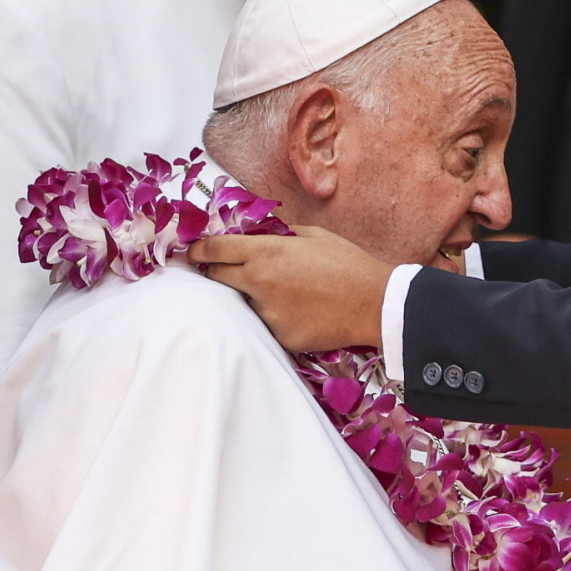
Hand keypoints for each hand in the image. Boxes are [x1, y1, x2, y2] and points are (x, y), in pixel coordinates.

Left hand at [189, 225, 392, 352]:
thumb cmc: (348, 264)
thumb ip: (278, 234)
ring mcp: (268, 313)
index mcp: (266, 253)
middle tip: (235, 271)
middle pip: (217, 278)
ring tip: (284, 294)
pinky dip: (275, 318)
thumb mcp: (313, 235)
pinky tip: (299, 311)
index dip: (199, 250)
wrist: (375, 304)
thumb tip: (256, 234)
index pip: (214, 250)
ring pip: (243, 304)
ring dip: (252, 297)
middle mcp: (259, 283)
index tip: (195, 252)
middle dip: (220, 272)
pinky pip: (266, 325)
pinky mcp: (280, 336)